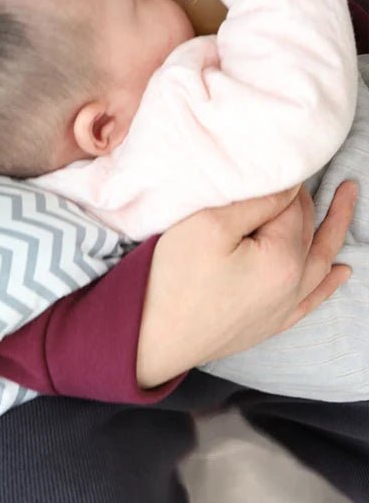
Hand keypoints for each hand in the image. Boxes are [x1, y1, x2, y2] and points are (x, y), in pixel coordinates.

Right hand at [136, 180, 356, 388]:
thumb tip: (288, 187)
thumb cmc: (175, 279)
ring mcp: (283, 309)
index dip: (286, 183)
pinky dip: (329, 282)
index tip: (279, 164)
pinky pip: (312, 299)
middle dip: (312, 200)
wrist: (155, 339)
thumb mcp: (208, 226)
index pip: (293, 207)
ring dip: (334, 230)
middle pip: (309, 230)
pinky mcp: (269, 325)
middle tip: (315, 172)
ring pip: (320, 261)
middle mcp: (294, 285)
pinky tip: (339, 272)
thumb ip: (254, 203)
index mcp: (283, 258)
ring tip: (347, 201)